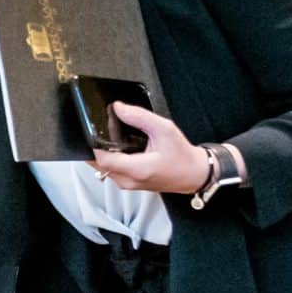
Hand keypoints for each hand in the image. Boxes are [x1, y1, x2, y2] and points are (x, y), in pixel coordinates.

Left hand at [87, 102, 210, 193]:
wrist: (194, 174)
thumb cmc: (182, 156)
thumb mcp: (164, 129)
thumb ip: (139, 117)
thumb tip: (118, 108)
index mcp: (137, 170)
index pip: (101, 158)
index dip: (97, 142)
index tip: (101, 129)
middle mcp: (128, 180)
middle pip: (97, 162)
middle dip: (98, 145)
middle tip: (108, 132)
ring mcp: (127, 184)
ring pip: (102, 167)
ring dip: (104, 152)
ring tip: (116, 139)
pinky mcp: (128, 183)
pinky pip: (110, 170)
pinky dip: (111, 158)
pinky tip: (120, 148)